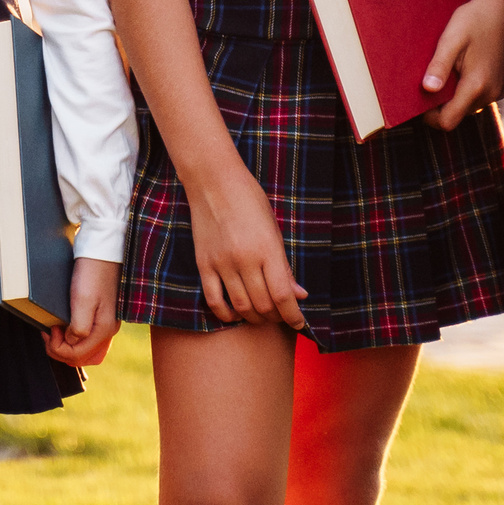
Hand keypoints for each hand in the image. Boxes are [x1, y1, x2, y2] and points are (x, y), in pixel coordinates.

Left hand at [43, 257, 121, 367]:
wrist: (103, 249)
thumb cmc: (92, 272)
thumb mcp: (82, 300)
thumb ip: (78, 327)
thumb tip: (71, 341)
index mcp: (104, 329)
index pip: (78, 355)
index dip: (58, 349)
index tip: (49, 331)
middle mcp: (108, 330)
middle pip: (84, 357)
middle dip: (62, 352)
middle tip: (49, 334)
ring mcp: (106, 322)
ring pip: (88, 351)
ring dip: (68, 347)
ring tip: (55, 332)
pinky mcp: (102, 314)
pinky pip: (89, 338)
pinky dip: (76, 339)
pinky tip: (65, 328)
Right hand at [186, 161, 307, 328]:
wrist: (212, 180)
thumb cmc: (249, 199)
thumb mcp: (273, 229)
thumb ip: (284, 265)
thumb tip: (299, 295)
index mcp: (266, 248)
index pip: (283, 295)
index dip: (294, 315)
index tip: (300, 324)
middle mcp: (244, 259)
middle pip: (263, 305)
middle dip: (276, 317)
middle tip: (281, 316)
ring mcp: (221, 263)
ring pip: (241, 306)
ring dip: (254, 318)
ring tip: (262, 316)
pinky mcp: (203, 263)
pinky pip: (214, 299)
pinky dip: (226, 314)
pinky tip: (235, 315)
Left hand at [423, 0, 503, 130]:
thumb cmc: (478, 19)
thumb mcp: (452, 38)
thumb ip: (439, 65)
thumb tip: (427, 89)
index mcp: (475, 86)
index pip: (448, 121)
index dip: (430, 117)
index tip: (420, 100)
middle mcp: (490, 94)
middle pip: (459, 114)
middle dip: (442, 104)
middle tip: (431, 80)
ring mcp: (500, 90)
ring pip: (471, 105)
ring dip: (457, 95)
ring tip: (449, 70)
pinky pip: (483, 95)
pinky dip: (471, 88)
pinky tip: (466, 66)